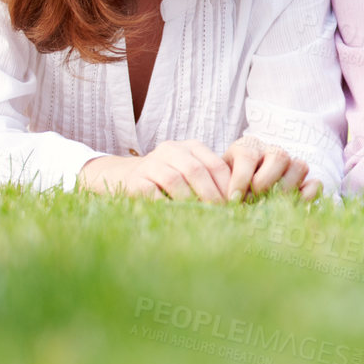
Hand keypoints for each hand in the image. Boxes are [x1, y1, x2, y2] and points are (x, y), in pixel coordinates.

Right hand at [79, 140, 234, 202]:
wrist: (124, 175)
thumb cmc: (168, 177)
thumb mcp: (191, 171)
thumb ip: (211, 179)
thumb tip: (238, 200)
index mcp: (190, 147)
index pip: (215, 164)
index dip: (228, 185)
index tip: (236, 203)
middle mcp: (170, 150)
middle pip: (196, 170)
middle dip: (212, 194)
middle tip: (222, 212)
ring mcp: (150, 163)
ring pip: (175, 180)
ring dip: (191, 200)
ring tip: (203, 215)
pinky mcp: (134, 180)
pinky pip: (153, 193)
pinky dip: (167, 205)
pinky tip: (178, 216)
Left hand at [222, 137, 317, 201]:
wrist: (231, 202)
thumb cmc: (220, 192)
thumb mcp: (216, 186)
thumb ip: (219, 189)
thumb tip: (225, 203)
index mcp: (246, 148)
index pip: (248, 154)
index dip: (241, 177)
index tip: (232, 199)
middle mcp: (271, 152)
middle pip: (280, 155)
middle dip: (266, 181)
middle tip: (253, 200)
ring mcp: (290, 166)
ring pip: (300, 166)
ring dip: (286, 188)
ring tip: (270, 206)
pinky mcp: (304, 183)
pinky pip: (315, 183)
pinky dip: (306, 196)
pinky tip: (291, 208)